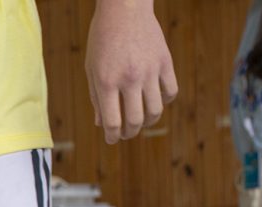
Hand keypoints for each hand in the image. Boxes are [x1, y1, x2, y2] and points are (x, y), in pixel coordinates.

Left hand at [85, 1, 178, 142]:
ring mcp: (149, 70)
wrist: (124, 7)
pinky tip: (156, 101)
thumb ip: (96, 97)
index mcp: (106, 81)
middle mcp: (129, 78)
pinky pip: (170, 91)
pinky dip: (164, 101)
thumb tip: (101, 124)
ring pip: (155, 110)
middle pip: (135, 121)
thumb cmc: (103, 38)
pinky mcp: (165, 61)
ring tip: (142, 121)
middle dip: (130, 133)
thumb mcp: (91, 68)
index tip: (112, 139)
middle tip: (126, 133)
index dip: (112, 136)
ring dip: (148, 122)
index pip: (112, 122)